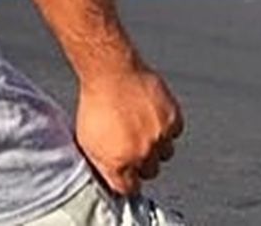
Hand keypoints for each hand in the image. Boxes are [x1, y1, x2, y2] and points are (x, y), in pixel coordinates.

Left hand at [75, 65, 183, 196]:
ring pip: (166, 153)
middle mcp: (141, 154)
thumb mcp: (86, 139)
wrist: (110, 71)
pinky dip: (166, 125)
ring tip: (140, 125)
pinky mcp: (172, 121)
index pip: (129, 188)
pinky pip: (175, 132)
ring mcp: (159, 138)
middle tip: (133, 143)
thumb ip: (101, 162)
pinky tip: (150, 114)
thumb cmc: (94, 100)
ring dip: (156, 144)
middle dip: (142, 161)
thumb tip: (108, 176)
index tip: (127, 174)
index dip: (127, 180)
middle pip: (150, 172)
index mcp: (118, 162)